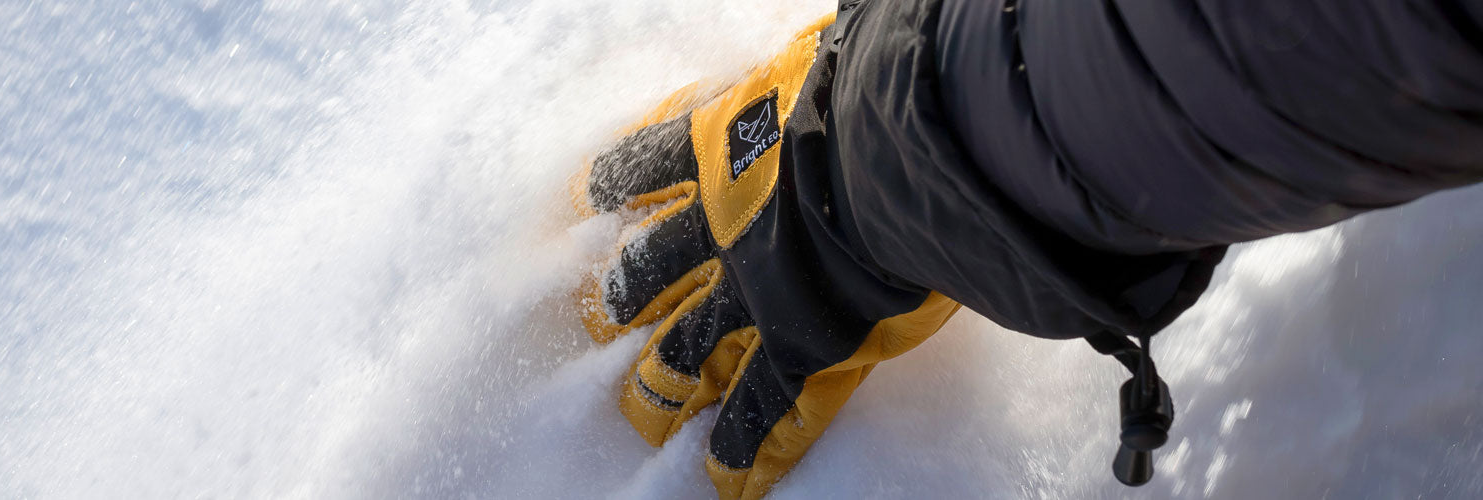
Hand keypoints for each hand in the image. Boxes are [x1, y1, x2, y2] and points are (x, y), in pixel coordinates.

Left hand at [573, 15, 959, 498]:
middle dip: (620, 298)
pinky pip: (768, 410)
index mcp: (722, 150)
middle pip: (650, 273)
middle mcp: (721, 231)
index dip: (613, 183)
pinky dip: (745, 448)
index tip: (588, 197)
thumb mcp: (822, 58)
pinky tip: (726, 479)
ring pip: (689, 352)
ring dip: (662, 384)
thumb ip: (812, 72)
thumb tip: (842, 41)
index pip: (646, 165)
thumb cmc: (870, 85)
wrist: (894, 152)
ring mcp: (755, 296)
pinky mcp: (803, 347)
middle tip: (597, 317)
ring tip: (643, 413)